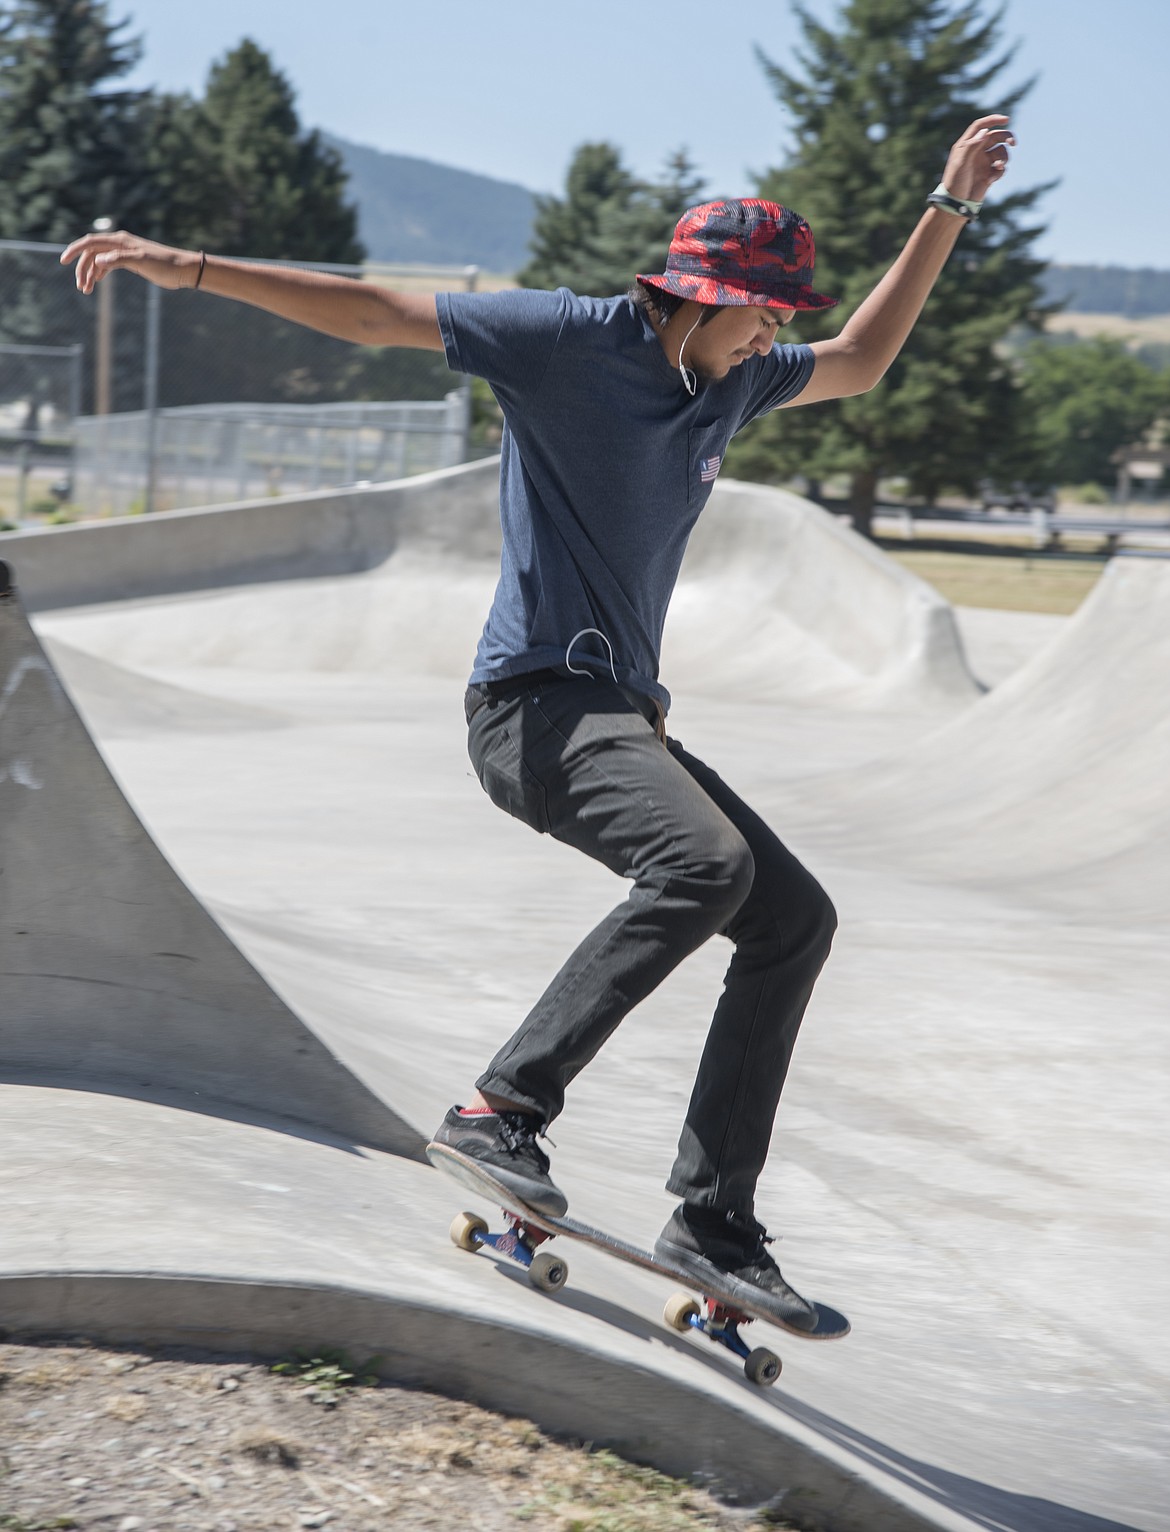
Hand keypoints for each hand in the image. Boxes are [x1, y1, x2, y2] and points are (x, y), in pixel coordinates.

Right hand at [60, 230, 201, 294]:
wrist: (183, 269)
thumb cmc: (164, 264)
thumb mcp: (141, 262)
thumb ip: (119, 259)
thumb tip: (97, 261)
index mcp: (119, 241)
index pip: (90, 242)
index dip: (75, 251)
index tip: (63, 262)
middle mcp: (119, 243)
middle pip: (92, 253)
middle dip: (83, 269)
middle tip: (81, 288)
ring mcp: (124, 252)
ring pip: (99, 260)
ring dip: (90, 274)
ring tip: (86, 290)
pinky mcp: (130, 261)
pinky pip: (108, 265)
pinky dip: (100, 273)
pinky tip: (96, 283)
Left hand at [941, 113, 1014, 201]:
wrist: (956, 205)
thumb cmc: (955, 183)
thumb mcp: (961, 163)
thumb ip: (972, 146)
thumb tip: (985, 131)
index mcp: (966, 145)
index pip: (980, 126)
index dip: (993, 120)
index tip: (1006, 120)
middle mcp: (976, 152)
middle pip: (995, 136)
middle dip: (1006, 137)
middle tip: (1013, 143)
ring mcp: (983, 163)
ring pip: (1001, 152)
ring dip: (1004, 157)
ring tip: (998, 166)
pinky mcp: (988, 174)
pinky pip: (1001, 168)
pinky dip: (1000, 171)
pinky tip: (991, 180)